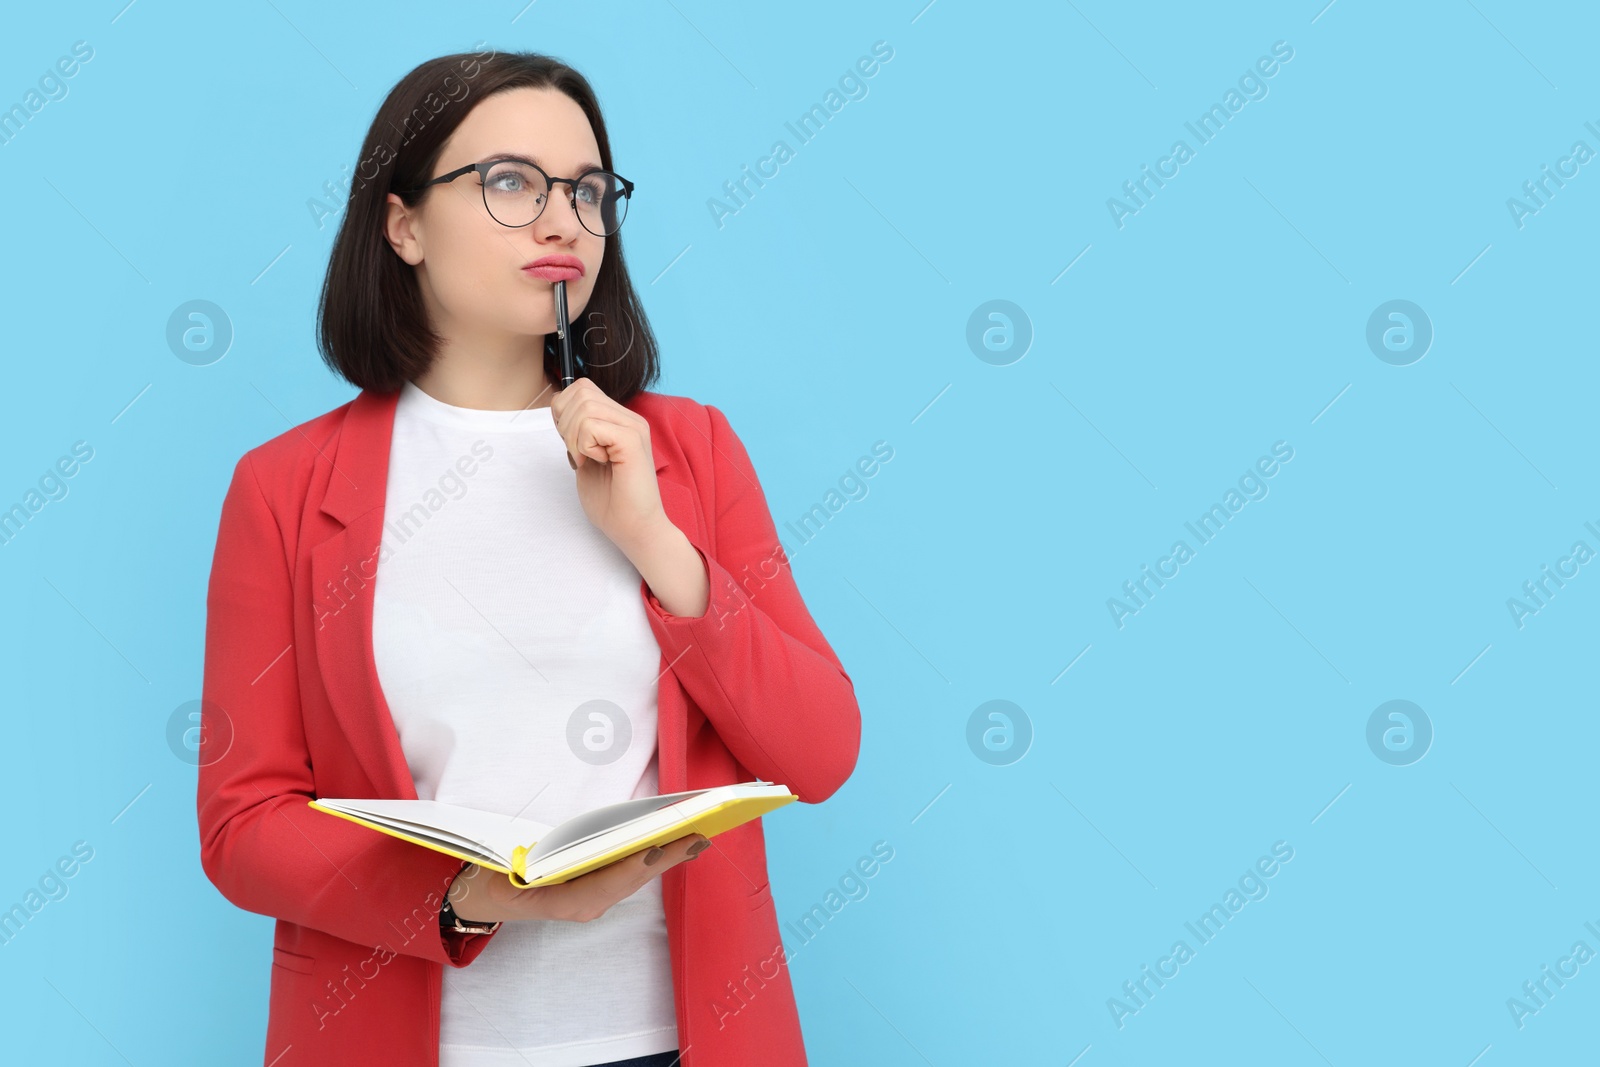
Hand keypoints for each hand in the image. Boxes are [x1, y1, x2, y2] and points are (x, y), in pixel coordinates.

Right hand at [446, 833, 708, 923]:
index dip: (629, 867)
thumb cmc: (492, 876)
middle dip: (664, 859)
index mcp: (561, 901)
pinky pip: (627, 877)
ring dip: (664, 859)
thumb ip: (531, 863)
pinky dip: (649, 860)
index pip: (603, 884)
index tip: (653, 849)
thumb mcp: (503, 869)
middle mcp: (583, 906)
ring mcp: (590, 902)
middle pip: (630, 881)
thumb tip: (556, 847)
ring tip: (695, 839)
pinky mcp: (593, 893)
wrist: (481, 897)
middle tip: (698, 837)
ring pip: (634, 879)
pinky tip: (667, 847)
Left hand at [549, 378, 666, 552]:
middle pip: (580, 391)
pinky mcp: (632, 441)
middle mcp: (629, 418)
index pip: (581, 388)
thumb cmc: (612, 502)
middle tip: (577, 454)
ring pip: (584, 407)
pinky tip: (599, 463)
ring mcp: (633, 428)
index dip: (564, 411)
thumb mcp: (584, 458)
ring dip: (574, 437)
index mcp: (620, 420)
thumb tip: (558, 407)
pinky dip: (584, 446)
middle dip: (565, 423)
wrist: (635, 529)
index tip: (570, 443)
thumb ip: (575, 432)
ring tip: (588, 461)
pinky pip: (592, 426)